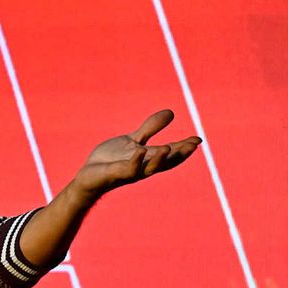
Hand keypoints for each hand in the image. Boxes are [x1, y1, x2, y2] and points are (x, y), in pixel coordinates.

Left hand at [69, 109, 202, 200]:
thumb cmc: (112, 159)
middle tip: (192, 145)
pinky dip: (134, 161)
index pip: (171, 154)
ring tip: (168, 147)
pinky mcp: (115, 174)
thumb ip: (151, 128)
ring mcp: (130, 172)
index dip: (184, 148)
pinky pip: (127, 169)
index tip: (198, 140)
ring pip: (149, 168)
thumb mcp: (134, 140)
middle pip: (165, 162)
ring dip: (159, 159)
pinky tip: (139, 150)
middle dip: (178, 154)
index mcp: (149, 159)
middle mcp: (143, 167)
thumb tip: (171, 112)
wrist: (89, 175)